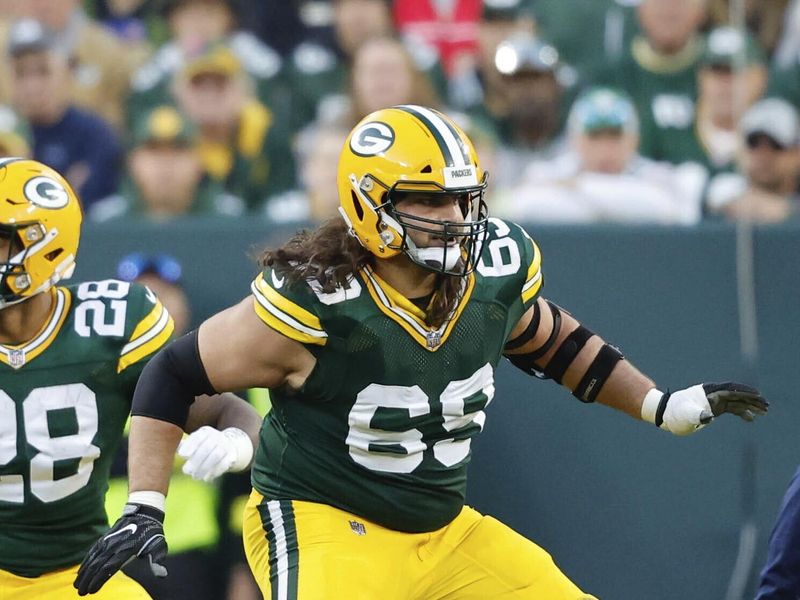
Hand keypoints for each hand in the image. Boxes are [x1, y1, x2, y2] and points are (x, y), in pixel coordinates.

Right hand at [74, 503, 166, 595]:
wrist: (144, 513)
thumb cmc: (152, 533)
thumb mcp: (159, 546)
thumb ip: (156, 561)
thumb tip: (161, 575)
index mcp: (127, 549)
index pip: (109, 567)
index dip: (99, 579)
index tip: (91, 591)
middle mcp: (114, 545)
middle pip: (97, 565)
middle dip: (88, 580)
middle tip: (80, 593)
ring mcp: (108, 540)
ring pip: (92, 558)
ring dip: (83, 572)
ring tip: (77, 585)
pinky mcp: (105, 537)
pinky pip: (92, 551)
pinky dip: (85, 561)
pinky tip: (80, 571)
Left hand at [177, 426, 253, 481]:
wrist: (228, 446)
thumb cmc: (203, 446)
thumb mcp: (195, 443)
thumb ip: (183, 446)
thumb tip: (168, 450)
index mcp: (205, 432)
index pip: (198, 437)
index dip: (190, 445)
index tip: (182, 455)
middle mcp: (217, 436)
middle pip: (206, 447)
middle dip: (196, 460)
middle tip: (186, 471)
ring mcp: (226, 446)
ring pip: (216, 456)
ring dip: (205, 468)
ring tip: (196, 477)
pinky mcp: (232, 456)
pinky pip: (224, 464)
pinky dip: (215, 472)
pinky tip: (207, 478)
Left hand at [644, 382, 767, 435]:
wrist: (667, 414)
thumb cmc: (676, 413)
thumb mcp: (686, 414)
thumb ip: (697, 414)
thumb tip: (708, 417)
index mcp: (708, 391)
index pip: (730, 389)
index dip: (745, 391)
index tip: (758, 395)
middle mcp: (713, 394)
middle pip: (737, 394)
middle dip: (752, 399)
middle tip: (767, 406)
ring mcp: (715, 401)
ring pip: (737, 401)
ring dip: (750, 406)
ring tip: (764, 412)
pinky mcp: (714, 407)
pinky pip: (732, 409)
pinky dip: (742, 413)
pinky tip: (751, 419)